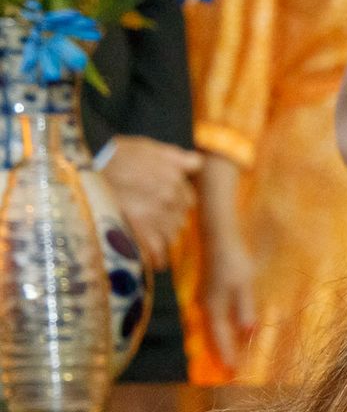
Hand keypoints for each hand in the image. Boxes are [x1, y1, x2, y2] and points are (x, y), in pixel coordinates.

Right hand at [98, 136, 201, 269]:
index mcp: (175, 178)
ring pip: (171, 235)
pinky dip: (157, 259)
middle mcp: (171, 197)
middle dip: (168, 221)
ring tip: (148, 240)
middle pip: (180, 219)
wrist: (85, 165)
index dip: (176, 204)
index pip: (187, 199)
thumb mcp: (147, 147)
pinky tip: (154, 263)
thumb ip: (176, 157)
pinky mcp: (141, 229)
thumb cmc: (114, 154)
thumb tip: (197, 163)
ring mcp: (157, 214)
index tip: (163, 206)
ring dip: (162, 239)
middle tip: (151, 223)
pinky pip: (157, 251)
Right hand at [201, 236, 258, 367]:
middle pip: (212, 337)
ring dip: (218, 345)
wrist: (217, 239)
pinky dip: (217, 332)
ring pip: (209, 330)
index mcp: (213, 308)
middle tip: (229, 374)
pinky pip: (210, 320)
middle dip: (221, 355)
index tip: (233, 374)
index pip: (220, 339)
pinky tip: (222, 336)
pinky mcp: (206, 294)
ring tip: (225, 361)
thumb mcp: (243, 286)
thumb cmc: (233, 262)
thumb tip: (248, 333)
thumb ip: (244, 310)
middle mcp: (205, 308)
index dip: (227, 356)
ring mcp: (203, 301)